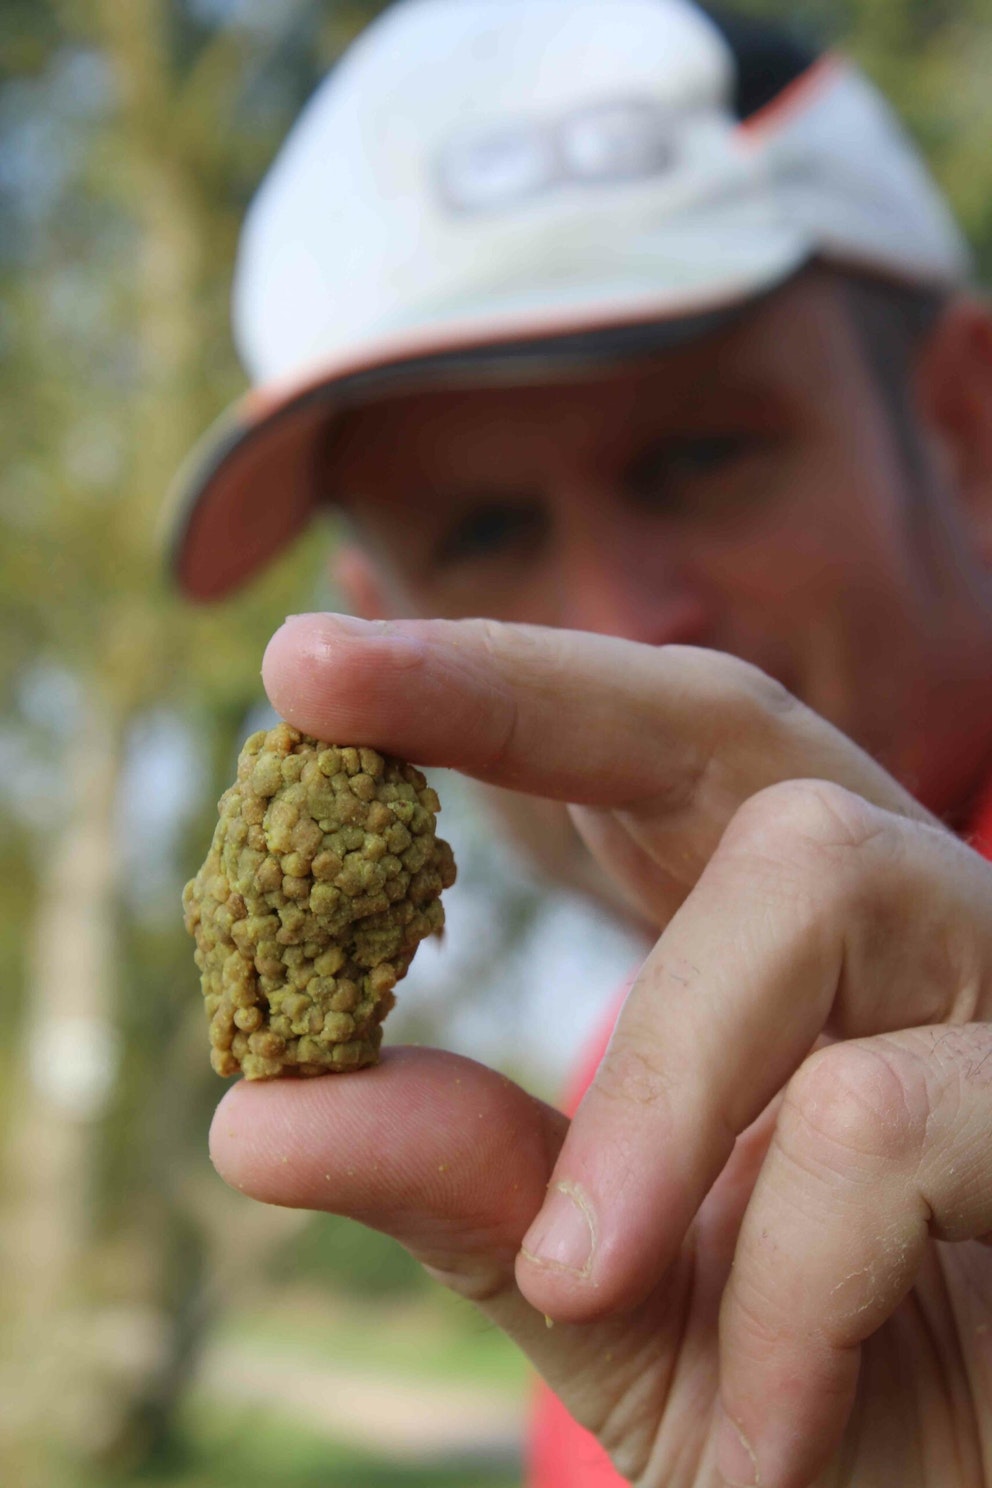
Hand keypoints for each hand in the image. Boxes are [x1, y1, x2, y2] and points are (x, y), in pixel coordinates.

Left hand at [210, 614, 991, 1486]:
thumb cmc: (802, 1399)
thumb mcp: (611, 1295)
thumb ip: (468, 1188)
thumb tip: (258, 1115)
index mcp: (784, 945)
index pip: (648, 748)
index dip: (482, 681)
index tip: (303, 665)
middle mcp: (904, 928)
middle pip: (736, 724)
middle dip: (519, 700)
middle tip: (306, 686)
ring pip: (821, 877)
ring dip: (656, 1083)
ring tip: (580, 1282)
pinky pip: (899, 1119)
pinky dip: (789, 1286)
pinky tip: (762, 1434)